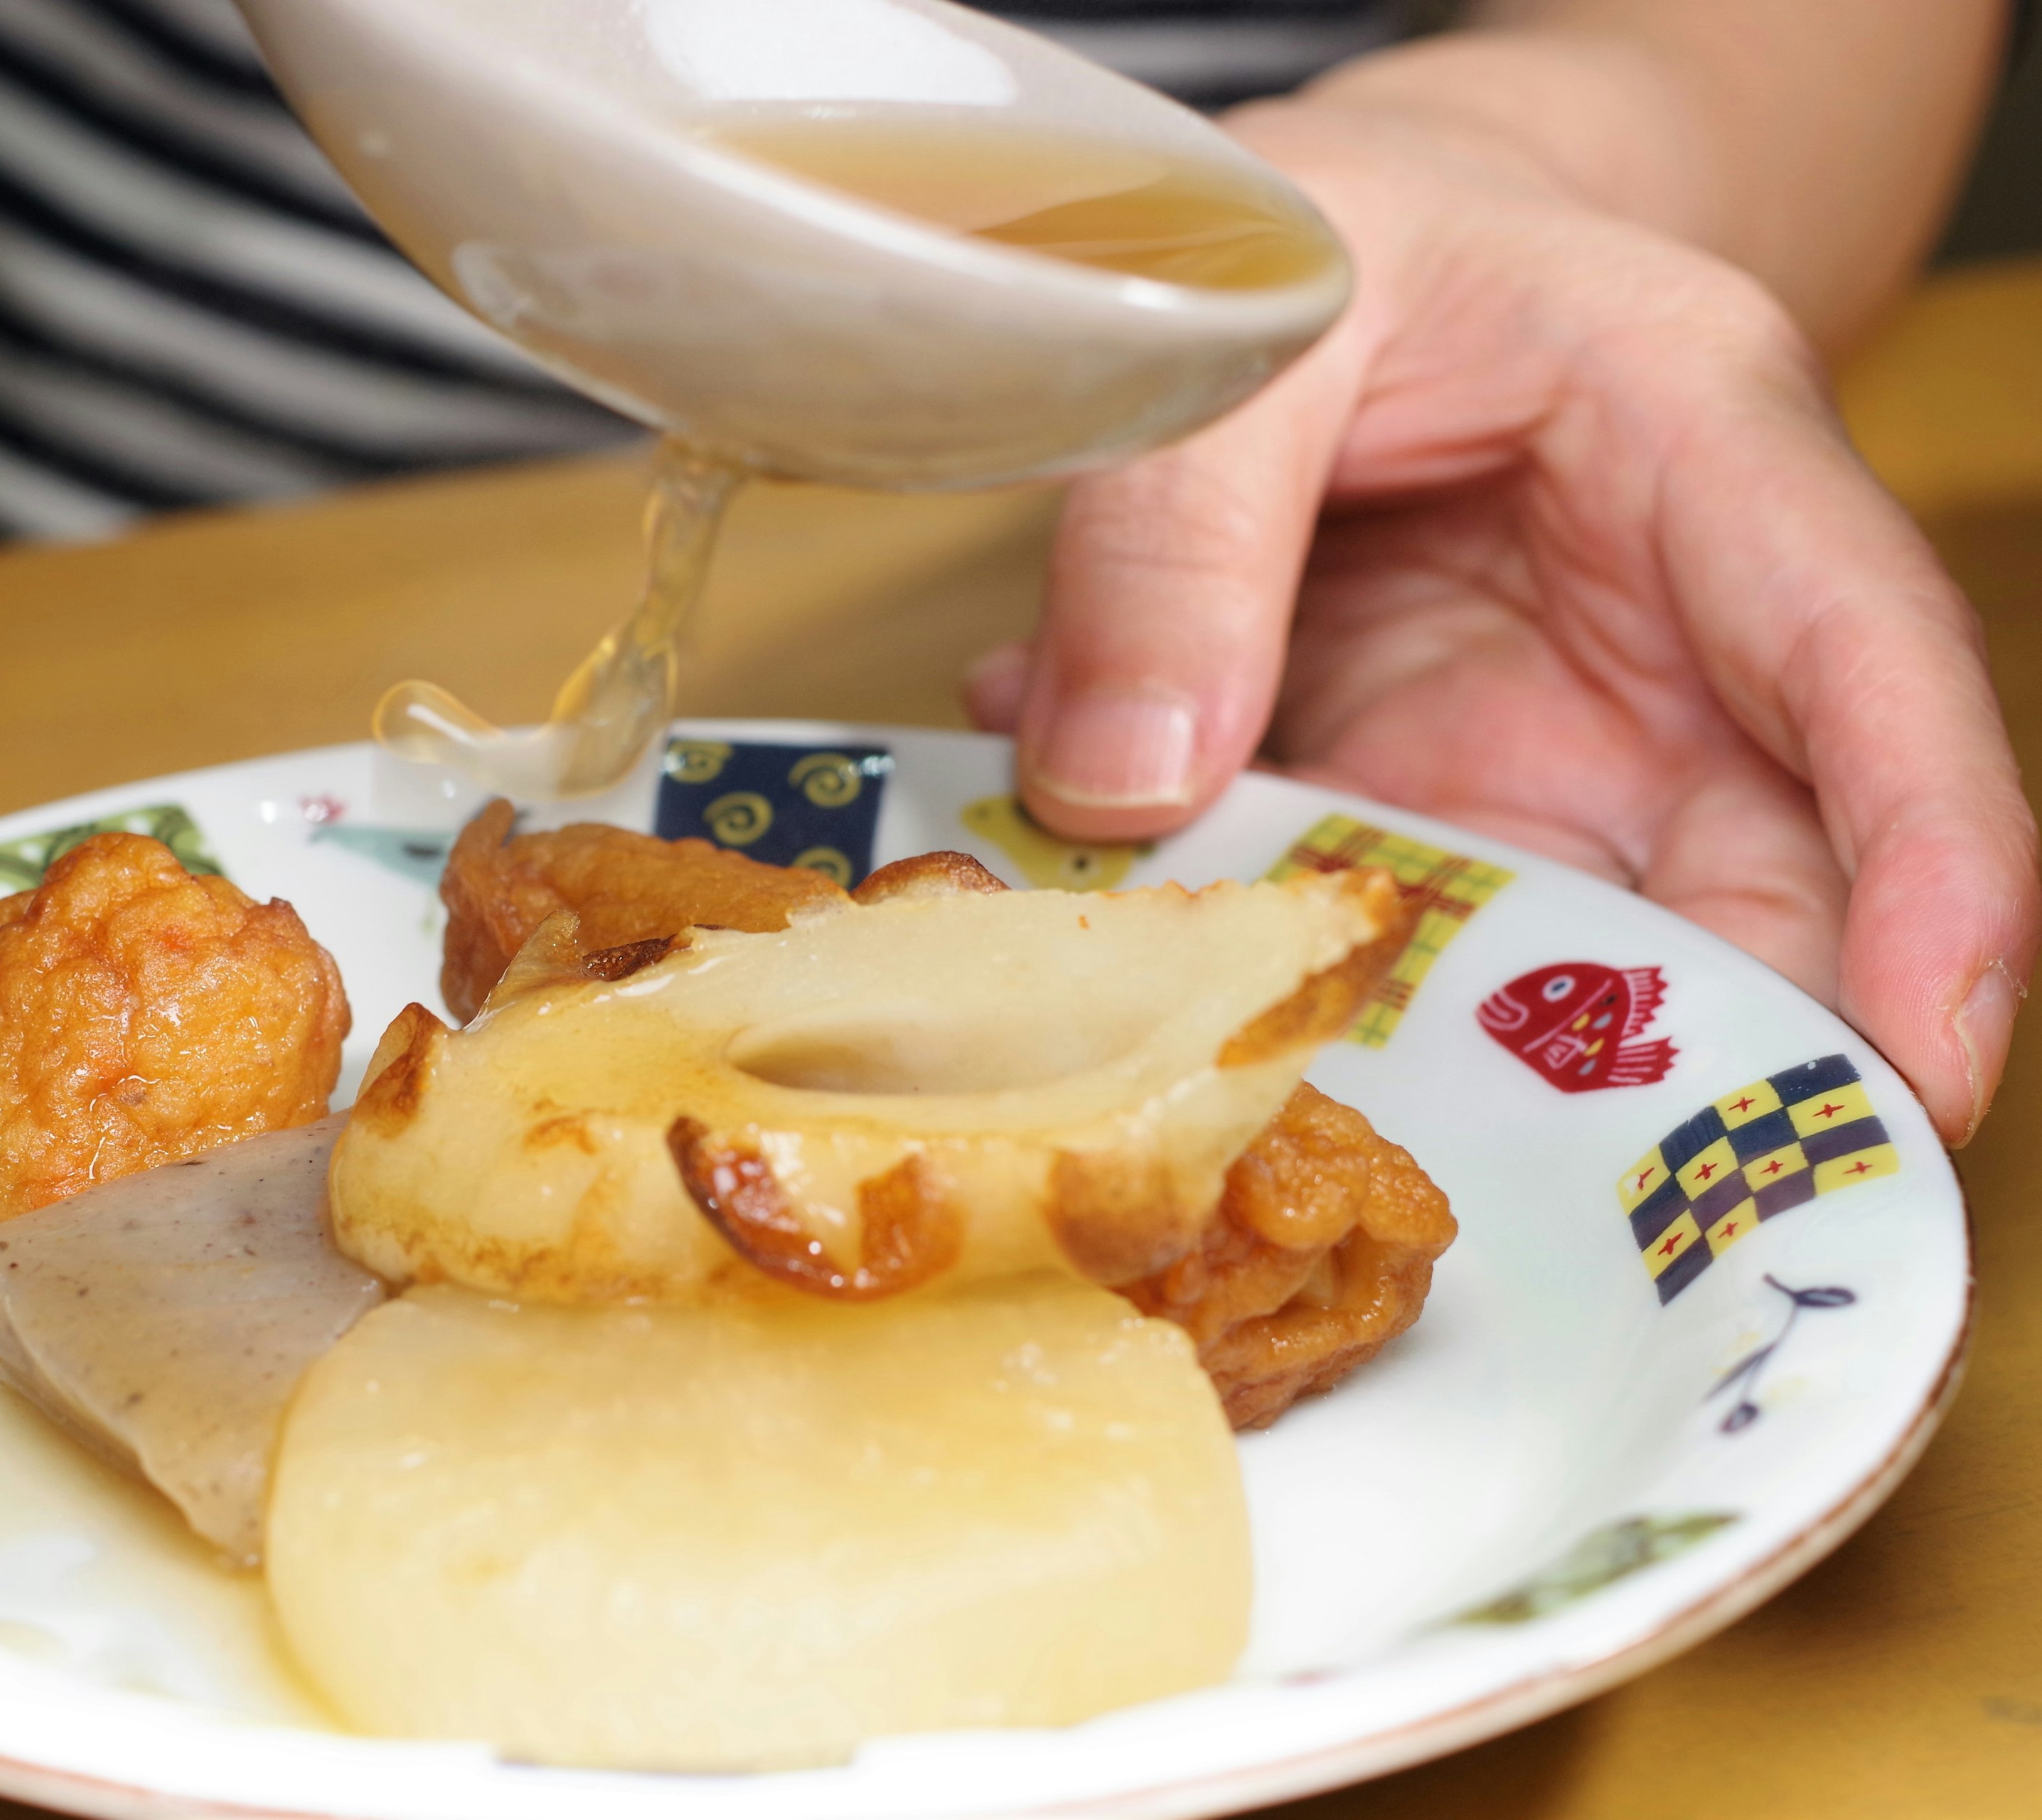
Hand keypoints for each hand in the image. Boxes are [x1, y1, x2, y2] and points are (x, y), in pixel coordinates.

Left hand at [963, 101, 2036, 1141]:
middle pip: (1764, 886)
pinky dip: (1278, 982)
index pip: (1878, 679)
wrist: (1299, 252)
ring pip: (1571, 963)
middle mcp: (1666, 649)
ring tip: (1323, 1144)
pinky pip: (1393, 943)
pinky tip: (1135, 962)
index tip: (1924, 1057)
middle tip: (1605, 1230)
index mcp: (1711, 464)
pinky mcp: (1427, 809)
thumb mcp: (1260, 323)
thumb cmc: (1341, 235)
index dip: (1936, 878)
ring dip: (1457, 1073)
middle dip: (1704, 1067)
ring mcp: (1546, 752)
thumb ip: (1184, 530)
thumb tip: (1121, 780)